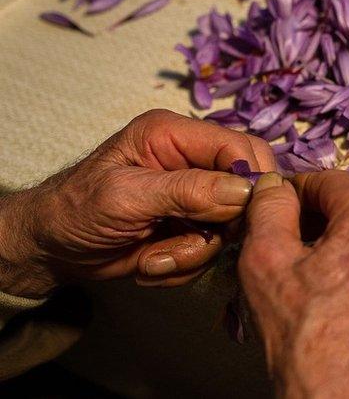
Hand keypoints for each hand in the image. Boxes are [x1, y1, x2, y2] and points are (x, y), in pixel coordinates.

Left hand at [0, 109, 275, 297]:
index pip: (240, 147)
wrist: (50, 250)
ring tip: (154, 257)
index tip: (238, 217)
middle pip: (245, 187)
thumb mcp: (127, 197)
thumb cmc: (74, 211)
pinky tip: (151, 261)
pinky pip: (213, 249)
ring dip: (195, 251)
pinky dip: (185, 264)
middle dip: (221, 225)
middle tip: (191, 242)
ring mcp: (193, 196)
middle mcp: (191, 160)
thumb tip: (245, 191)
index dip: (249, 181)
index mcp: (175, 135)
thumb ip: (188, 191)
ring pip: (231, 226)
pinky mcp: (191, 226)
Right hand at [239, 172, 348, 398]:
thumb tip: (275, 186)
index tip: (278, 201)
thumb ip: (270, 209)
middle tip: (292, 238)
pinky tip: (344, 292)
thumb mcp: (267, 261)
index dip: (297, 188)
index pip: (331, 179)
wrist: (346, 397)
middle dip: (325, 214)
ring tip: (317, 269)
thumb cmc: (307, 336)